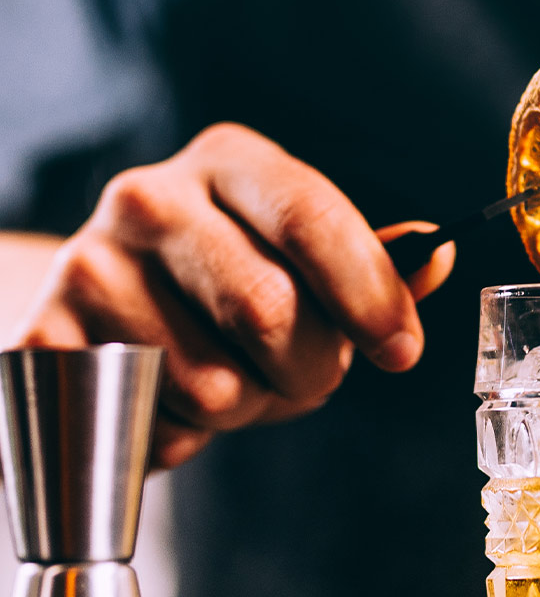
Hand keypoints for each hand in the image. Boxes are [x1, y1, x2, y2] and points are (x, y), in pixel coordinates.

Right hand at [9, 123, 455, 468]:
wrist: (97, 313)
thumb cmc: (225, 288)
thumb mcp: (304, 266)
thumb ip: (374, 268)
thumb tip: (439, 254)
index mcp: (233, 160)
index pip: (315, 219)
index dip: (369, 296)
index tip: (401, 352)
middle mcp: (152, 195)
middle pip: (267, 307)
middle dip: (308, 370)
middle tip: (303, 380)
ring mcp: (89, 260)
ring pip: (210, 381)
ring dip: (241, 410)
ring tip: (226, 384)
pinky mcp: (43, 333)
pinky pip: (146, 419)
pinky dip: (175, 436)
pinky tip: (168, 404)